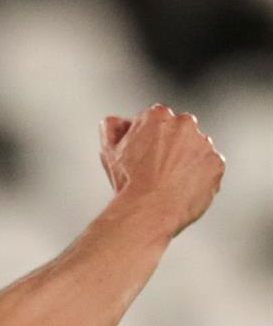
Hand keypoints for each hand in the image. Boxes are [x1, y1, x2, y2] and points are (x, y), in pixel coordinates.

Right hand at [100, 104, 223, 236]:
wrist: (149, 209)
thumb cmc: (128, 182)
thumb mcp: (108, 151)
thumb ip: (110, 128)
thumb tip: (115, 121)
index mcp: (157, 115)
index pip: (156, 120)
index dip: (147, 138)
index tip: (142, 154)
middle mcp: (184, 123)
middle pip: (179, 131)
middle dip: (171, 145)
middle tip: (155, 169)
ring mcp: (204, 143)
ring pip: (196, 149)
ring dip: (186, 160)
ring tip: (168, 183)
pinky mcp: (217, 162)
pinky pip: (209, 168)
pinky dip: (199, 177)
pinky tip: (181, 189)